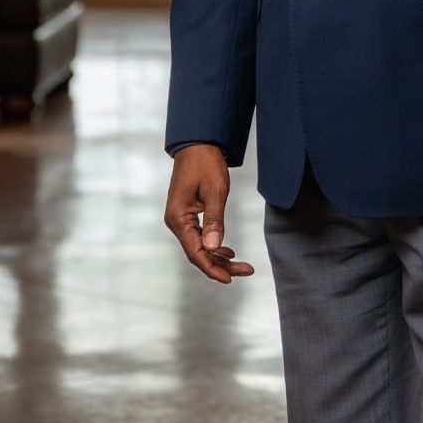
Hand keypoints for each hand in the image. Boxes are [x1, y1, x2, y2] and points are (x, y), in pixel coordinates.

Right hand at [164, 144, 254, 284]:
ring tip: (242, 265)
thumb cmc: (206, 163)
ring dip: (219, 257)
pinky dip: (214, 245)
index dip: (212, 268)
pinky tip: (227, 250)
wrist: (198, 143)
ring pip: (200, 247)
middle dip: (221, 265)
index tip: (230, 278)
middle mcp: (176, 222)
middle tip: (246, 270)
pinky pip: (199, 237)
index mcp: (178, 218)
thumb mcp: (215, 191)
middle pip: (198, 254)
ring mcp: (181, 218)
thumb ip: (215, 220)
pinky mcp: (187, 214)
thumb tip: (214, 248)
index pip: (195, 253)